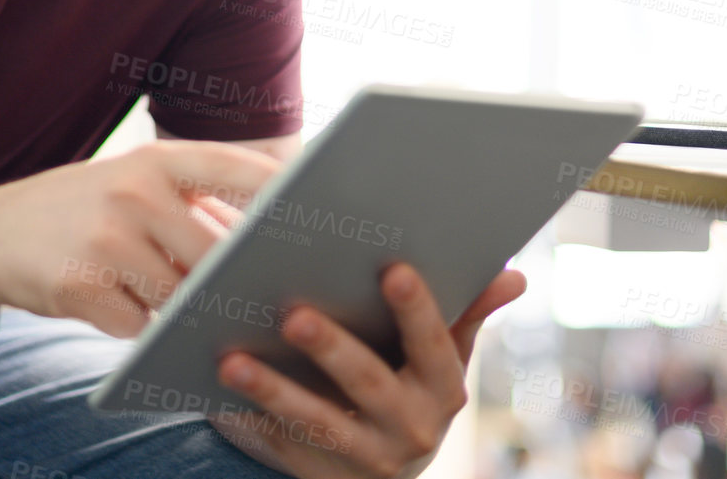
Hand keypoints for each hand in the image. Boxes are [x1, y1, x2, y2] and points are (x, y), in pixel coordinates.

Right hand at [0, 140, 280, 336]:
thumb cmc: (79, 210)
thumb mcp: (130, 185)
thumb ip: (192, 204)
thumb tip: (264, 242)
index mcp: (152, 163)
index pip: (233, 168)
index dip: (278, 189)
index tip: (316, 207)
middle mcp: (132, 194)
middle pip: (214, 253)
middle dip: (229, 278)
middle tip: (251, 293)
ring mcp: (105, 242)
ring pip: (179, 296)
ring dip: (180, 307)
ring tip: (165, 295)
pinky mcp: (80, 289)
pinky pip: (137, 324)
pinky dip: (136, 324)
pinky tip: (116, 305)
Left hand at [207, 263, 526, 478]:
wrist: (381, 476)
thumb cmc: (409, 389)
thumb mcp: (441, 359)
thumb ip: (467, 313)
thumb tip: (514, 272)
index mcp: (444, 389)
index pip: (435, 344)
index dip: (417, 309)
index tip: (393, 268)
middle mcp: (412, 430)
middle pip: (368, 384)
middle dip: (331, 349)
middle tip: (293, 313)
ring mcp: (365, 460)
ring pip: (317, 424)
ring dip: (273, 391)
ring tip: (231, 359)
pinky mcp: (318, 477)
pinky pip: (280, 449)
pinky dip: (247, 423)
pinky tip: (213, 397)